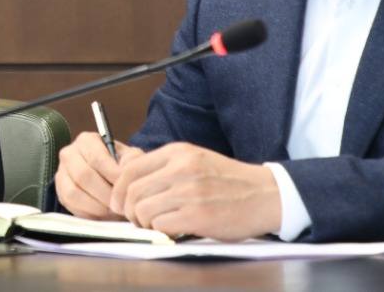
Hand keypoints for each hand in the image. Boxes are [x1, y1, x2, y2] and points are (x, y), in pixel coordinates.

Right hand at [55, 131, 142, 218]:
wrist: (109, 179)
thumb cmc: (119, 167)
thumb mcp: (129, 158)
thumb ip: (132, 159)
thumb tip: (126, 168)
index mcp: (87, 140)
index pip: (97, 159)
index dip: (112, 176)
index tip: (126, 188)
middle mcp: (69, 153)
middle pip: (84, 176)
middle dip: (105, 194)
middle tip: (121, 203)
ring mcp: (62, 173)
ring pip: (74, 192)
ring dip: (96, 205)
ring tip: (113, 209)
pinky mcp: (60, 192)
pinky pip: (70, 205)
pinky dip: (88, 212)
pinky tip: (102, 212)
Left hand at [112, 142, 281, 240]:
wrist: (265, 194)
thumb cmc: (227, 181)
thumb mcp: (194, 160)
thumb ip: (164, 167)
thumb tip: (128, 180)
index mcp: (177, 152)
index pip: (130, 169)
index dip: (118, 190)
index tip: (118, 203)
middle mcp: (180, 168)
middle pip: (132, 192)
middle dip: (129, 210)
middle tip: (138, 219)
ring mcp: (189, 192)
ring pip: (143, 210)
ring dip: (145, 223)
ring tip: (157, 225)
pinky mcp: (198, 215)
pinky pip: (161, 226)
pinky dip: (161, 231)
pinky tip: (173, 229)